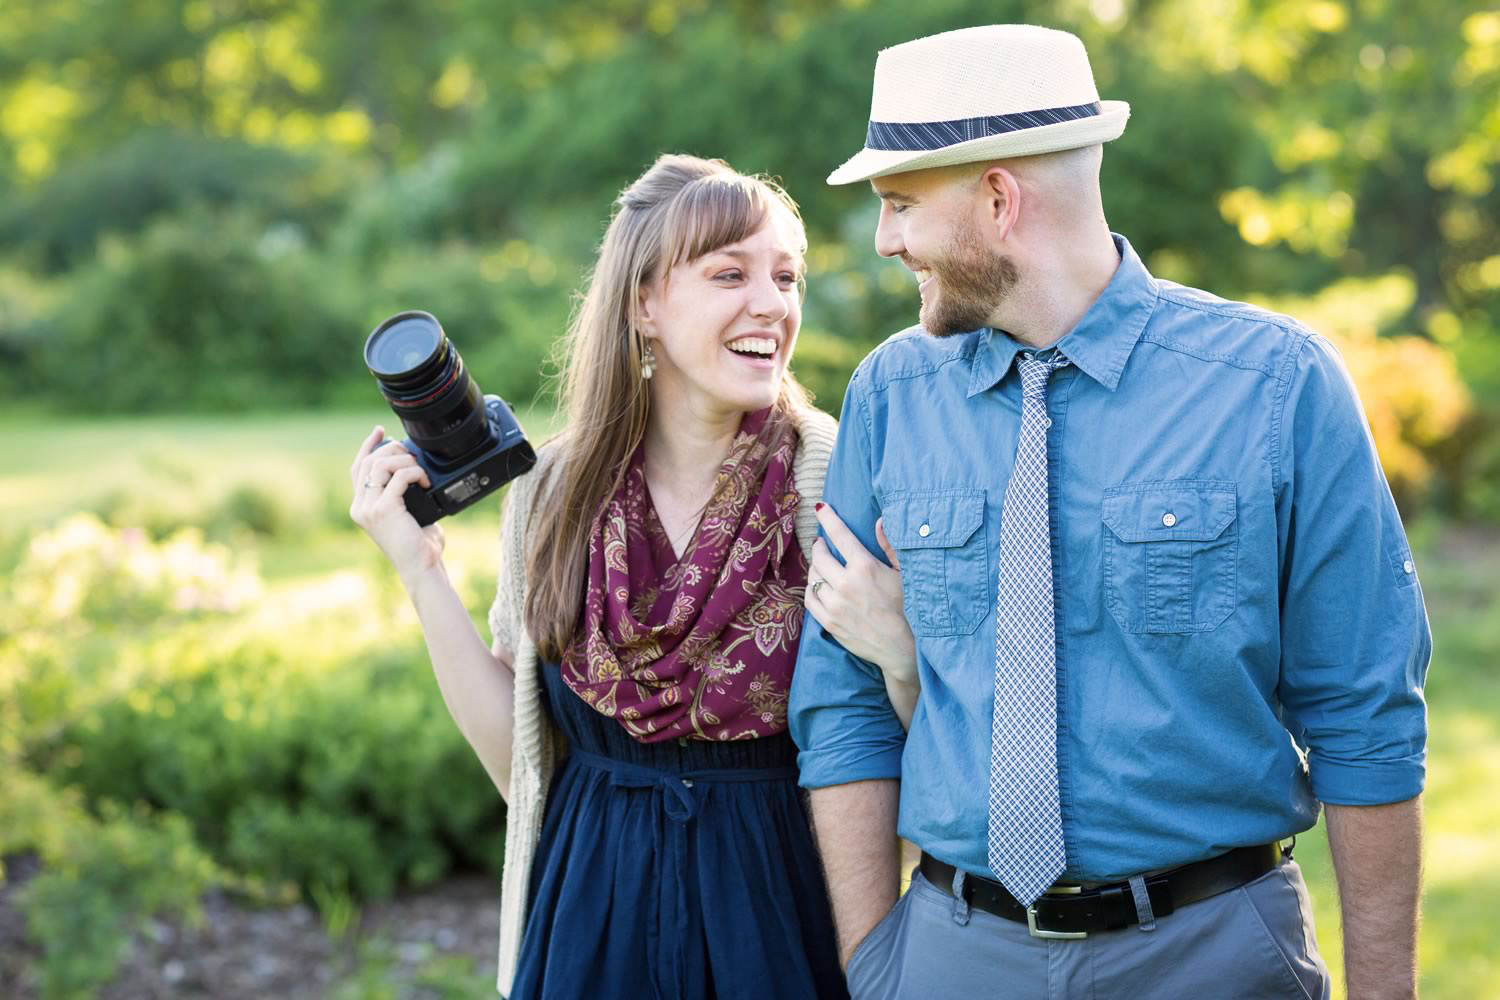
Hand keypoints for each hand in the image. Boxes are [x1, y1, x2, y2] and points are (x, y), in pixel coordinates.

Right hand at [349, 426, 444, 580]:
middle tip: (412, 454)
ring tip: (420, 470)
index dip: (368, 446)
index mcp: (362, 507)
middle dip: (392, 450)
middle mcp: (360, 507)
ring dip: (404, 460)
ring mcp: (369, 508)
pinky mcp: (384, 509)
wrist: (422, 567)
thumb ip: (402, 495)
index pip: (358, 468)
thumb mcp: (406, 515)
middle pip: (368, 462)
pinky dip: (415, 473)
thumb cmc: (419, 545)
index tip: (380, 431)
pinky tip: (425, 481)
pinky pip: (398, 477)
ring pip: (380, 465)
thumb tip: (413, 471)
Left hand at [805, 503, 917, 687]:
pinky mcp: (829, 623)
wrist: (902, 648)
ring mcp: (835, 605)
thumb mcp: (904, 574)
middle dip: (820, 545)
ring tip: (823, 565)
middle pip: (820, 556)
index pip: (840, 535)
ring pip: (813, 577)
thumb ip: (890, 546)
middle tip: (823, 543)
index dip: (828, 518)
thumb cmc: (908, 608)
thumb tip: (879, 520)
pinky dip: (811, 589)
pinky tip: (818, 586)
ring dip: (816, 567)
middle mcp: (846, 584)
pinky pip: (809, 599)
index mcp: (865, 568)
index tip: (820, 508)